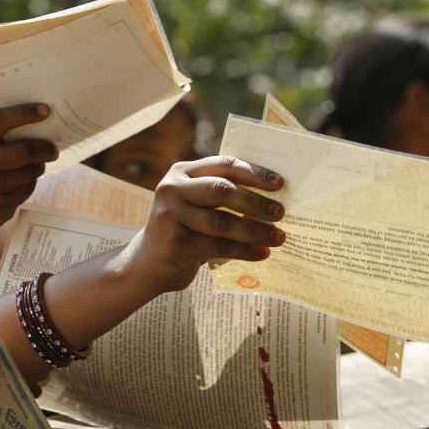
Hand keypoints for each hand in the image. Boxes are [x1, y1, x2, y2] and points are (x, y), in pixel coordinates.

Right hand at [0, 103, 58, 258]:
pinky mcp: (1, 209)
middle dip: (45, 148)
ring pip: (29, 173)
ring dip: (39, 166)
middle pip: (23, 151)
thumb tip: (30, 126)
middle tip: (53, 148)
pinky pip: (26, 190)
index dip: (24, 113)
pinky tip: (23, 181)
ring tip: (37, 164)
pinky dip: (30, 183)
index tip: (45, 110)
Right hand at [124, 156, 285, 293]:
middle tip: (281, 213)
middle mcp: (173, 189)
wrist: (147, 263)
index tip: (279, 184)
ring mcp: (172, 216)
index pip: (224, 165)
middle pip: (223, 191)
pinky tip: (262, 253)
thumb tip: (271, 197)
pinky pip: (219, 246)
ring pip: (223, 222)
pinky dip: (245, 251)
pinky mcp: (177, 243)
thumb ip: (221, 194)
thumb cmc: (183, 229)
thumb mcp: (195, 204)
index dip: (254, 173)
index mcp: (182, 172)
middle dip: (256, 203)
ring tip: (279, 237)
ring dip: (255, 230)